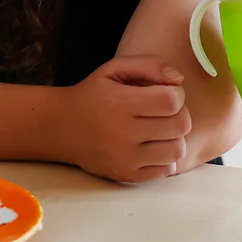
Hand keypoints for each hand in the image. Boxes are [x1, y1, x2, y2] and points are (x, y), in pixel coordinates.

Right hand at [57, 56, 188, 182]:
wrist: (60, 127)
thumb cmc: (93, 94)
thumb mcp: (114, 69)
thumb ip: (149, 65)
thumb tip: (179, 80)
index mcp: (121, 103)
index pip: (172, 101)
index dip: (177, 94)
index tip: (166, 93)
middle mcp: (123, 133)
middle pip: (179, 125)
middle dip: (180, 114)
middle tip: (165, 111)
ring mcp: (125, 158)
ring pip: (177, 150)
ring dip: (175, 137)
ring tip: (161, 130)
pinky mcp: (126, 175)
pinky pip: (165, 171)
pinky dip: (165, 158)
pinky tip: (153, 147)